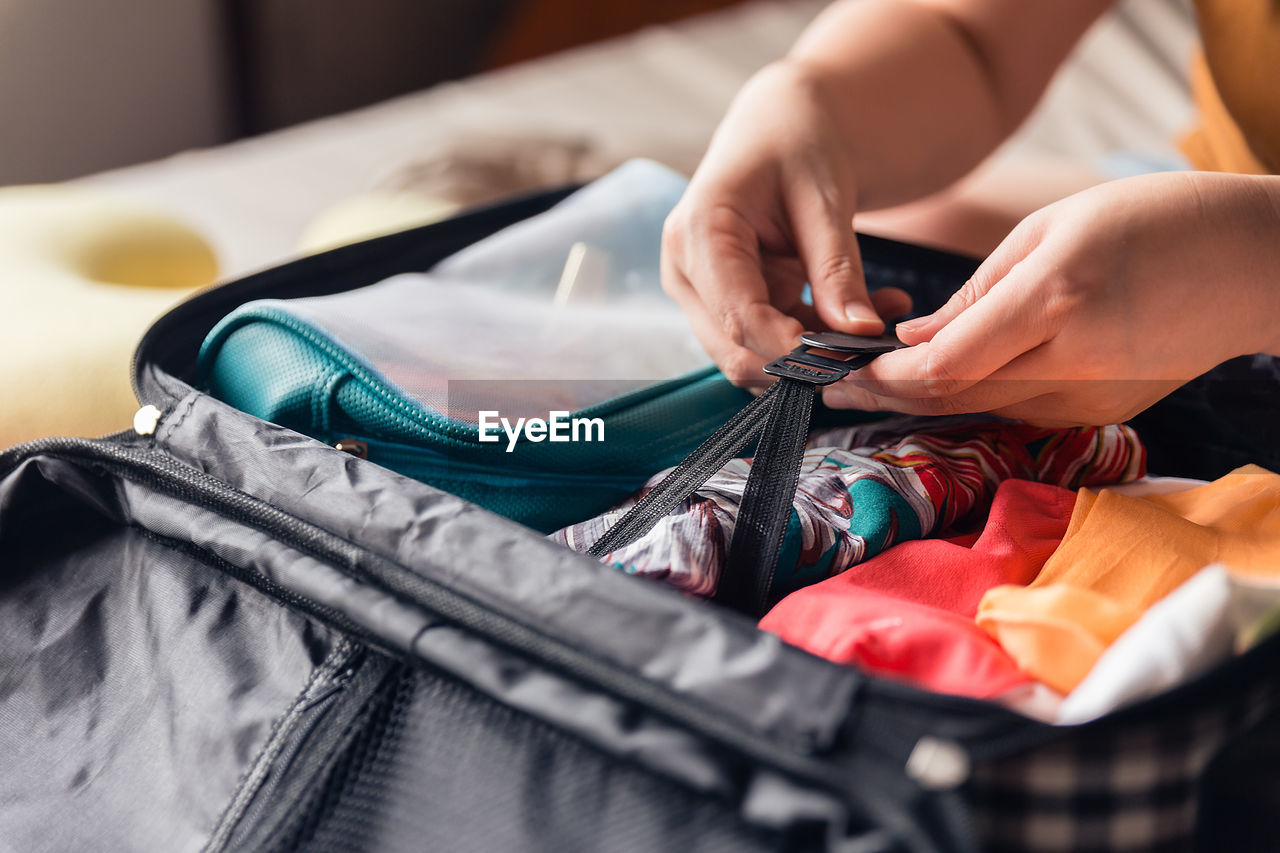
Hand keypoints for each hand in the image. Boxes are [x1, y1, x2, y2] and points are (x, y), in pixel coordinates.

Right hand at [661, 60, 910, 385]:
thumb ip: (837, 269)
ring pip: (752, 355)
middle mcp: (685, 270)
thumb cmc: (799, 145)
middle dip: (806, 359)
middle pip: (736, 349)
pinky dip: (813, 341)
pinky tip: (859, 314)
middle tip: (875, 345)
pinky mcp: (722, 304)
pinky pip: (766, 342)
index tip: (854, 356)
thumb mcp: (826, 199)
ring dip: (814, 353)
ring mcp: (699, 292)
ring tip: (879, 314)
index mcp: (698, 233)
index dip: (794, 349)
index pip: (739, 318)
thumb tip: (860, 333)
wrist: (781, 126)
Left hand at [824, 171, 1279, 425]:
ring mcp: (1090, 397)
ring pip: (980, 412)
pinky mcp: (1102, 413)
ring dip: (919, 403)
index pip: (942, 364)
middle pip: (952, 398)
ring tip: (865, 386)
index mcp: (1053, 300)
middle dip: (883, 395)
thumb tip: (915, 340)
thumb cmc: (1154, 221)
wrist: (1254, 264)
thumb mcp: (1052, 229)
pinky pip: (1018, 412)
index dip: (881, 376)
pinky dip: (972, 400)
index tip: (836, 368)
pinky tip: (936, 385)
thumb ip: (977, 295)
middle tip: (831, 385)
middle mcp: (1070, 360)